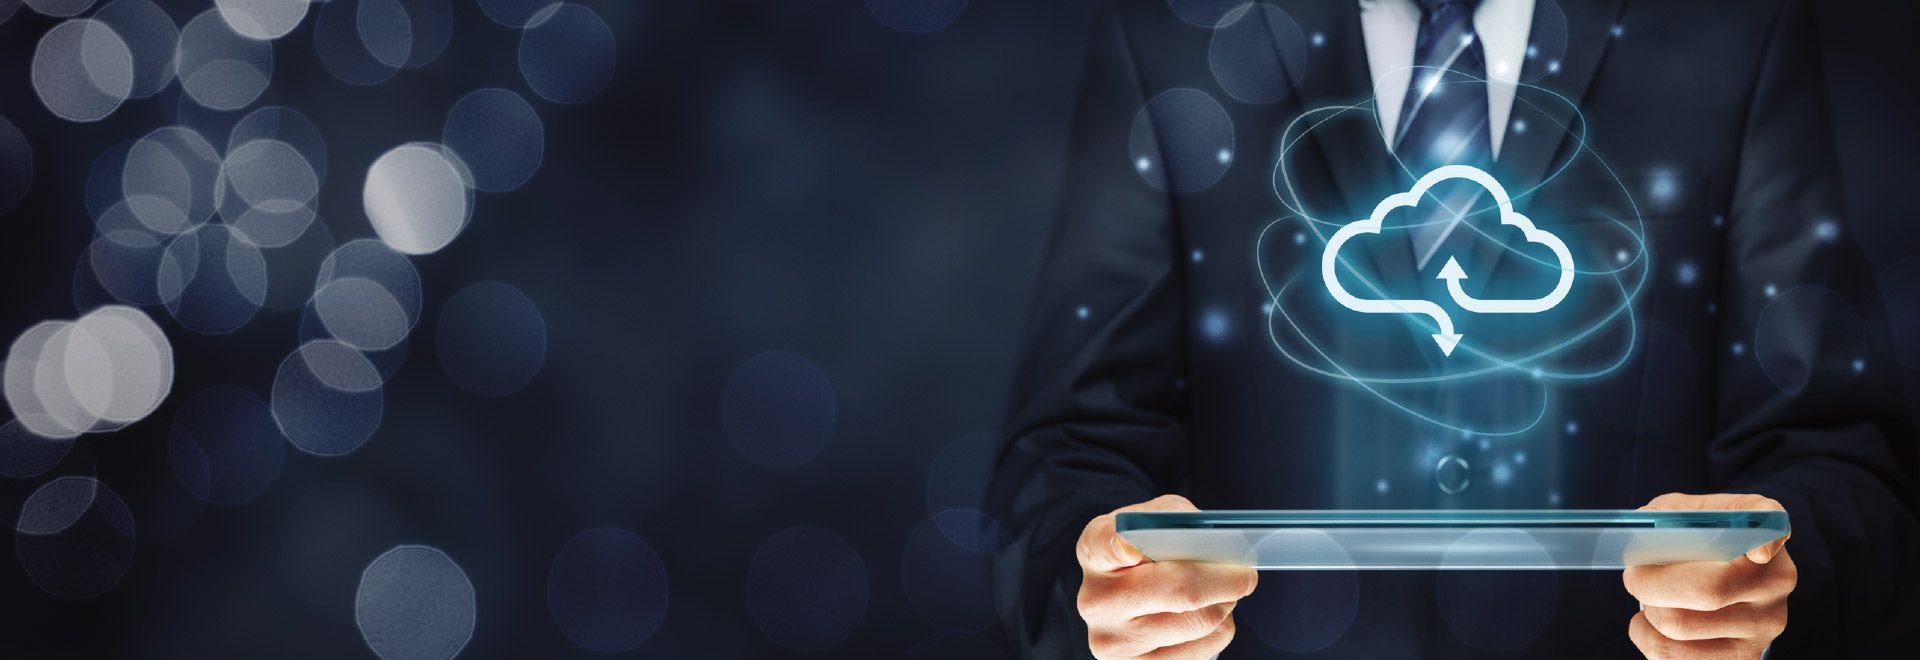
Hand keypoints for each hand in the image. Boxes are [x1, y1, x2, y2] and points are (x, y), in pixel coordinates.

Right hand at [1075, 495, 1255, 658]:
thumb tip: (1220, 549)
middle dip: (1225, 580)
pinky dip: (1217, 631)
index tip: (1131, 547)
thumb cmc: (1151, 554)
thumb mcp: (1159, 524)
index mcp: (1096, 553)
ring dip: (1224, 605)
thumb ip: (1181, 522)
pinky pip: (1203, 650)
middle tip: (1245, 575)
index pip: (1102, 545)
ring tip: (1218, 594)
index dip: (1117, 545)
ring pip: (1199, 622)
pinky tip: (1200, 619)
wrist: (1134, 601)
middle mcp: (1096, 599)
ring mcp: (1112, 642)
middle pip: (1179, 590)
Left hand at [1623, 493, 1794, 658]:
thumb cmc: (1696, 541)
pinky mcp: (1742, 659)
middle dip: (1649, 581)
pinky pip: (1671, 655)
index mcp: (1764, 538)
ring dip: (1647, 609)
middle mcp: (1774, 584)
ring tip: (1652, 597)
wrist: (1716, 581)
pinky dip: (1646, 636)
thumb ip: (1670, 514)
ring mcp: (1763, 627)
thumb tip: (1646, 530)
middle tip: (1635, 574)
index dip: (1769, 542)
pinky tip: (1654, 622)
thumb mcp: (1687, 515)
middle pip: (1706, 590)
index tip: (1758, 551)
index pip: (1774, 533)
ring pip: (1679, 625)